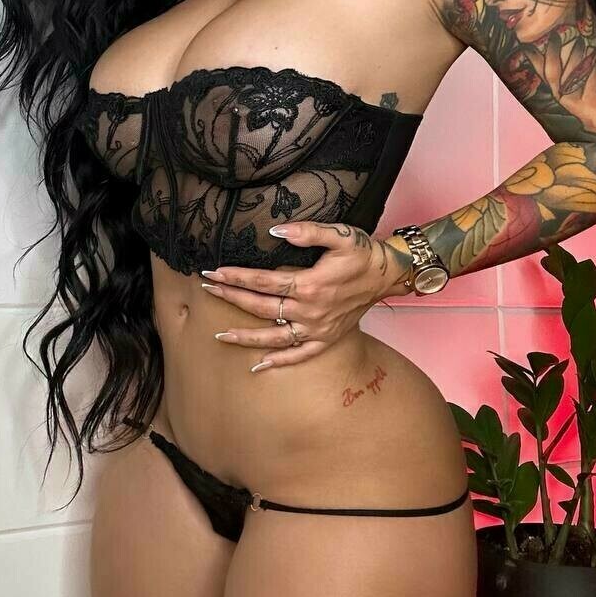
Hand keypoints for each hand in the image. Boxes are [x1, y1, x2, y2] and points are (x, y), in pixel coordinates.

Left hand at [198, 220, 414, 370]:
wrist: (388, 274)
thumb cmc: (363, 253)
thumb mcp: (340, 235)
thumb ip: (307, 232)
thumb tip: (276, 231)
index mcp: (310, 284)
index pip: (264, 281)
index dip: (237, 276)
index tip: (215, 272)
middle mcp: (311, 310)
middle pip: (262, 307)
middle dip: (231, 298)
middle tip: (207, 290)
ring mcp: (318, 328)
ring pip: (274, 338)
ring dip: (246, 337)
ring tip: (220, 336)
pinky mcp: (327, 339)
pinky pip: (299, 355)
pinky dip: (279, 362)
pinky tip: (258, 365)